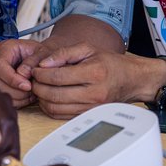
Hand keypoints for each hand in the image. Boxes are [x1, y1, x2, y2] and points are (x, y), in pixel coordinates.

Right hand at [0, 38, 48, 106]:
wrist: (38, 58)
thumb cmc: (39, 54)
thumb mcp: (42, 52)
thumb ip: (33, 61)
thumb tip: (23, 74)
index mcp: (4, 49)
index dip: (12, 79)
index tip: (28, 86)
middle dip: (16, 91)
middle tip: (32, 90)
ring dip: (17, 97)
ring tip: (32, 92)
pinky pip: (3, 97)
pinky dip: (17, 101)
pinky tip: (27, 96)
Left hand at [27, 43, 163, 118]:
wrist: (132, 80)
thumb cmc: (110, 63)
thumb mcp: (88, 49)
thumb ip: (63, 53)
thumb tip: (43, 63)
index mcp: (94, 73)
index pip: (57, 77)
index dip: (40, 74)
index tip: (35, 70)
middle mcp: (93, 93)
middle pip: (54, 95)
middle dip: (37, 87)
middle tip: (33, 79)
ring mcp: (92, 107)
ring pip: (55, 108)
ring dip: (41, 99)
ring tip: (40, 88)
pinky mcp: (88, 115)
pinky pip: (62, 116)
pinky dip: (50, 108)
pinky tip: (49, 97)